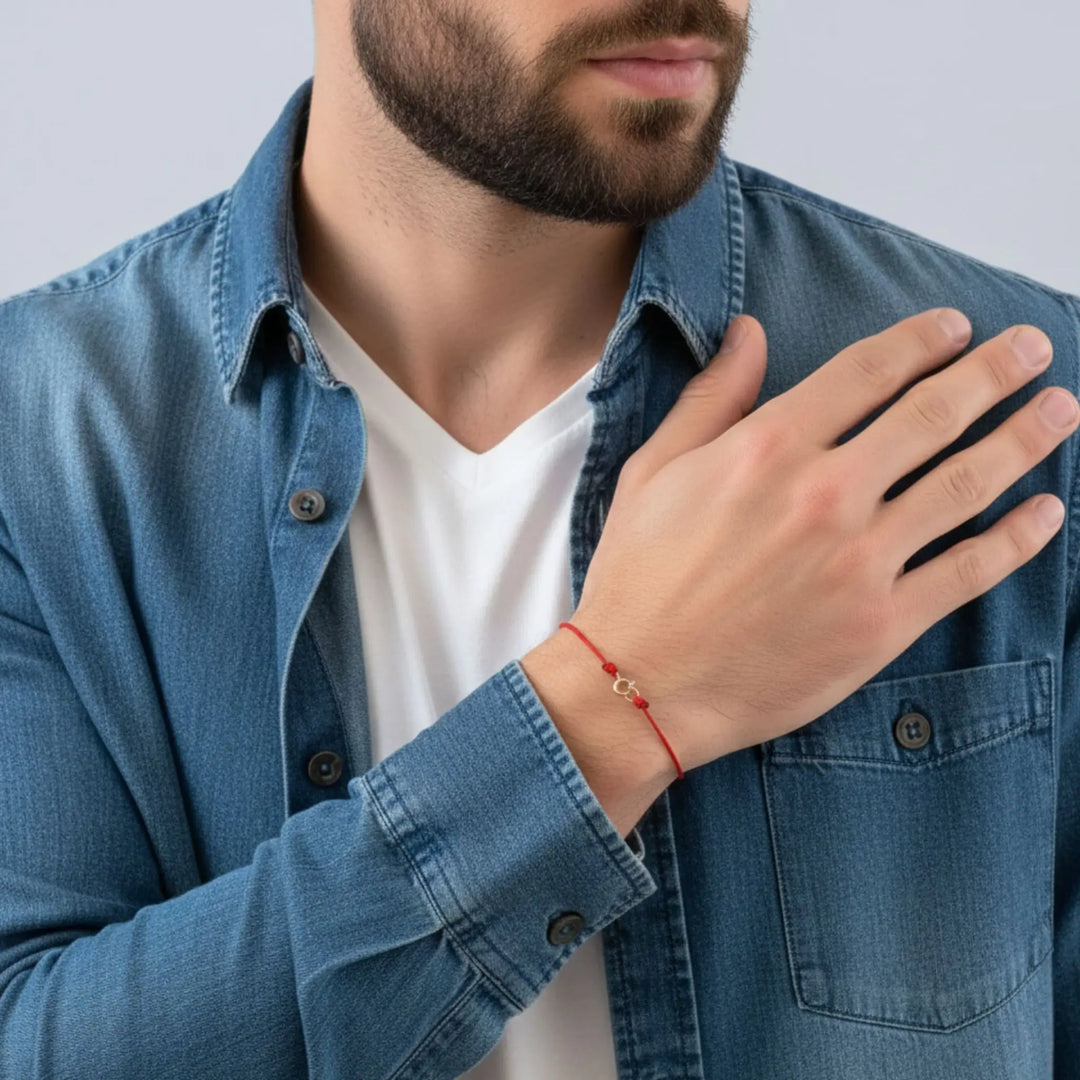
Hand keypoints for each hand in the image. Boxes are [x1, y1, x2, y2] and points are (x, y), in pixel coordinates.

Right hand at [570, 308, 1077, 772]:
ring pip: (965, 484)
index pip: (866, 372)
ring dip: (1024, 439)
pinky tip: (1047, 511)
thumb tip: (748, 332)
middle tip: (1032, 346)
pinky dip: (1017, 538)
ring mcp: (860, 561)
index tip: (955, 326)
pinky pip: (967, 570)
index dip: (920, 340)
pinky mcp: (881, 624)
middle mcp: (824, 494)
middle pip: (932, 415)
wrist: (641, 685)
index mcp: (767, 449)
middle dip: (993, 372)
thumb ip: (712, 398)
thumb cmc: (638, 578)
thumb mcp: (653, 471)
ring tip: (1060, 409)